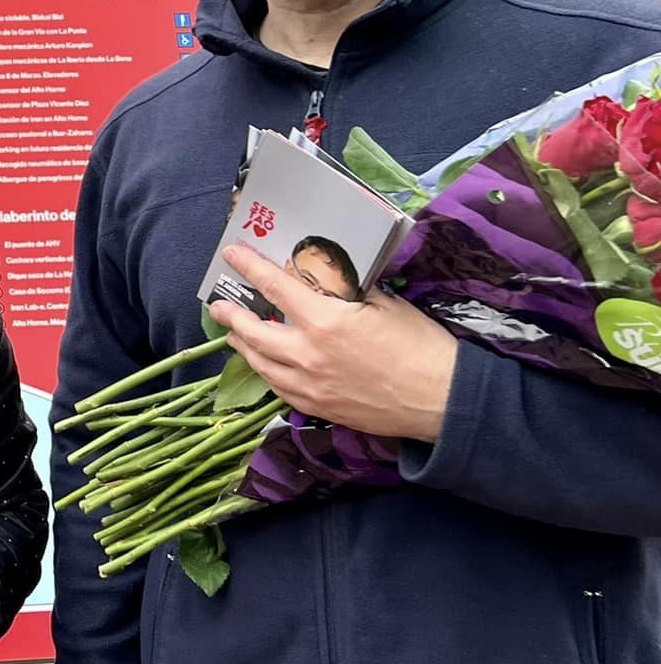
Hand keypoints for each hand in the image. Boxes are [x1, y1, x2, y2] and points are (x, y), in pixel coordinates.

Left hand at [209, 244, 456, 441]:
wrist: (444, 401)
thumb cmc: (421, 346)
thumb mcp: (384, 304)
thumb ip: (346, 292)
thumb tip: (324, 279)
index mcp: (325, 321)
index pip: (274, 287)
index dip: (249, 267)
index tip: (231, 255)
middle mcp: (308, 355)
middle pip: (253, 332)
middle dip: (231, 315)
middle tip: (218, 305)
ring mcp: (309, 386)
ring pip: (260, 364)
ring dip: (243, 345)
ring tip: (234, 333)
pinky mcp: (317, 409)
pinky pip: (278, 388)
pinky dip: (266, 372)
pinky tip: (265, 365)